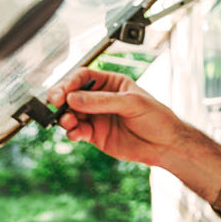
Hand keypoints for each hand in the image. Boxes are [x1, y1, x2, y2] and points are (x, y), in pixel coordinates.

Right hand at [45, 69, 188, 167]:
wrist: (165, 144)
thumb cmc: (156, 117)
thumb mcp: (131, 103)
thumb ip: (102, 101)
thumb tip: (73, 98)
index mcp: (110, 83)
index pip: (83, 77)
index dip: (70, 82)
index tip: (63, 91)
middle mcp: (100, 99)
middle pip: (72, 95)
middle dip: (61, 98)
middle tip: (55, 103)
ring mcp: (96, 117)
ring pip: (71, 114)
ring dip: (65, 117)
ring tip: (67, 121)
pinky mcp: (95, 135)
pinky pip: (77, 131)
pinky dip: (72, 132)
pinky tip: (75, 133)